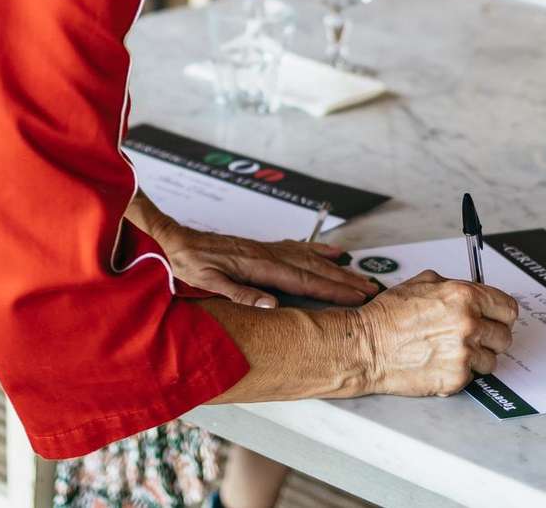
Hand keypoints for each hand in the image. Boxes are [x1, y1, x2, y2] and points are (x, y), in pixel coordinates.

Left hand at [148, 219, 378, 308]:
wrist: (173, 241)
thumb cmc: (186, 265)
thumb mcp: (207, 283)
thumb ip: (240, 294)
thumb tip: (272, 304)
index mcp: (258, 266)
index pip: (304, 281)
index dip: (333, 289)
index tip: (357, 296)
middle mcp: (267, 254)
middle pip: (315, 268)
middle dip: (344, 281)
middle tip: (372, 290)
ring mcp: (266, 249)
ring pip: (310, 258)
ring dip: (337, 269)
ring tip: (361, 277)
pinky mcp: (262, 248)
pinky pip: (297, 248)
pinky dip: (319, 250)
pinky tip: (333, 253)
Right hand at [355, 270, 517, 397]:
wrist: (366, 347)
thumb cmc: (388, 316)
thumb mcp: (423, 283)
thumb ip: (456, 287)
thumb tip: (475, 293)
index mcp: (464, 297)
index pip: (508, 309)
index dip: (501, 315)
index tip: (497, 319)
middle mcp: (468, 324)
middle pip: (504, 337)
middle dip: (490, 337)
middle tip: (472, 338)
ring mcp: (464, 353)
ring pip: (491, 361)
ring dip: (476, 358)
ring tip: (451, 352)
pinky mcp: (456, 378)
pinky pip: (473, 377)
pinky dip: (460, 373)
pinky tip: (441, 363)